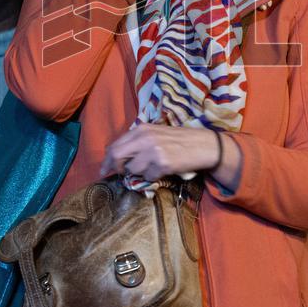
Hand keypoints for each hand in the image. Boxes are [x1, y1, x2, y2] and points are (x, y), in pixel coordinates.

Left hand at [101, 124, 221, 181]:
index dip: (108, 159)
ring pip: (133, 170)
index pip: (115, 145)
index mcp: (141, 129)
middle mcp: (145, 138)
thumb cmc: (179, 140)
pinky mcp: (162, 164)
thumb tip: (117, 157)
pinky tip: (163, 170)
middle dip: (114, 168)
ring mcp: (153, 151)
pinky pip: (148, 177)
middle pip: (117, 156)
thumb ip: (137, 142)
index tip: (104, 169)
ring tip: (153, 168)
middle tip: (117, 175)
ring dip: (140, 173)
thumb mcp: (156, 134)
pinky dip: (154, 177)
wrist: (203, 145)